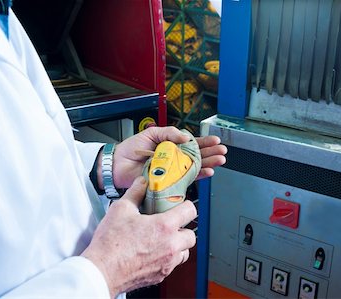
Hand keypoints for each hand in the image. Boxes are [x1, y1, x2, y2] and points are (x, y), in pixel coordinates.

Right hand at [81, 176, 196, 297]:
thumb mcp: (121, 209)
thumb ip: (135, 193)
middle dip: (183, 229)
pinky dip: (168, 259)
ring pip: (185, 252)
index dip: (186, 206)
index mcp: (165, 226)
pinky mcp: (160, 275)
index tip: (179, 206)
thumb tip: (141, 183)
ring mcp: (167, 263)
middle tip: (170, 225)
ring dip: (178, 245)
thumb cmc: (110, 243)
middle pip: (191, 235)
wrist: (101, 271)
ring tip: (163, 240)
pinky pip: (172, 265)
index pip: (190, 211)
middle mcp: (171, 245)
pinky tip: (154, 252)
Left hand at [110, 126, 226, 188]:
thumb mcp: (152, 133)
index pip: (191, 144)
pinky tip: (207, 172)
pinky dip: (198, 176)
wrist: (118, 164)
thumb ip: (169, 132)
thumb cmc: (132, 149)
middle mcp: (174, 159)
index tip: (215, 140)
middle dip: (211, 153)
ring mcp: (172, 171)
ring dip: (208, 164)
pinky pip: (186, 180)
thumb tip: (186, 137)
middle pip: (197, 156)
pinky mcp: (168, 181)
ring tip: (220, 160)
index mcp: (171, 146)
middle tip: (222, 151)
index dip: (204, 142)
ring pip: (194, 167)